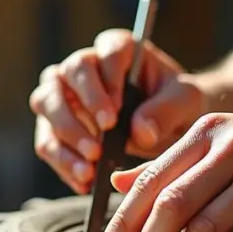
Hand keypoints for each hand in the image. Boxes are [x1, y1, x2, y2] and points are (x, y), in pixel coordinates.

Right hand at [29, 29, 207, 193]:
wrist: (169, 127)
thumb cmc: (177, 105)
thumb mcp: (187, 103)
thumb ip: (167, 110)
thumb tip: (139, 131)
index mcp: (119, 49)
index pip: (106, 53)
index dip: (105, 83)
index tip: (114, 117)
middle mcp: (85, 65)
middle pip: (65, 74)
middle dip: (79, 111)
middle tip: (98, 146)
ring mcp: (64, 92)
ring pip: (45, 104)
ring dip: (64, 138)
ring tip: (90, 168)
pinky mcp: (55, 123)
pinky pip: (47, 140)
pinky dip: (63, 163)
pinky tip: (84, 182)